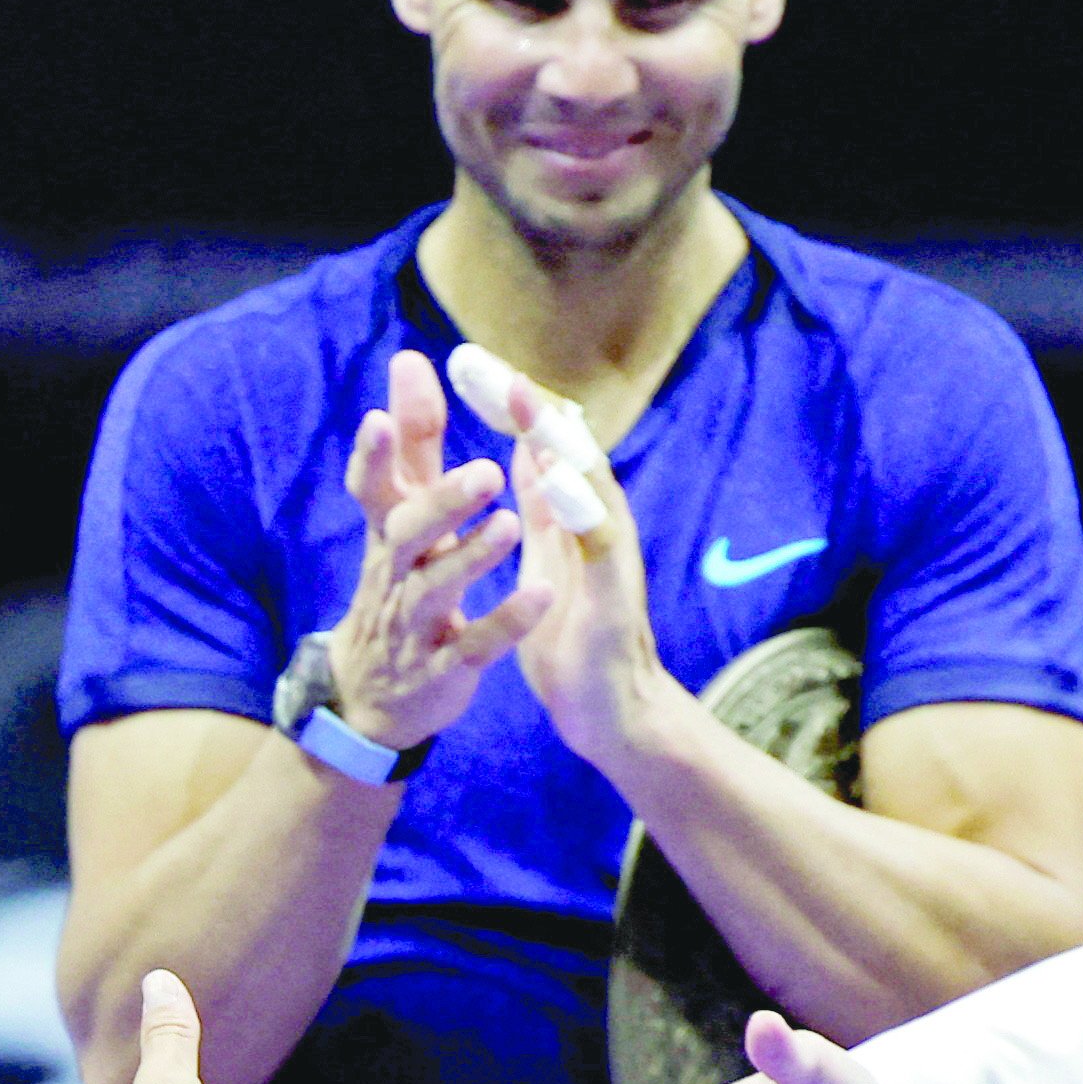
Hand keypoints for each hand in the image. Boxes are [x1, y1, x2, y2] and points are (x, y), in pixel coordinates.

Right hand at [326, 350, 552, 753]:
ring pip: (439, 587)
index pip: (372, 489)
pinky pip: (475, 645)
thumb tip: (409, 359)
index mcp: (389, 534)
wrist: (374, 695)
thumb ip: (412, 443)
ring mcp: (418, 624)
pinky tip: (543, 596)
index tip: (380, 416)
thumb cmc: (399, 585)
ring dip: (474, 556)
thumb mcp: (401, 517)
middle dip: (443, 501)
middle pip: (409, 533)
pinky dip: (507, 621)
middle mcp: (397, 574)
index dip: (374, 456)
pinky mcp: (444, 668)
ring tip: (510, 522)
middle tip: (486, 470)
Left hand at [442, 344, 670, 764]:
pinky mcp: (615, 599)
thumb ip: (544, 508)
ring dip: (561, 446)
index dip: (508, 408)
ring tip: (530, 405)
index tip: (467, 364)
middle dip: (532, 409)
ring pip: (591, 489)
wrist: (611, 719)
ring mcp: (611, 561)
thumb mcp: (548, 562)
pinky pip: (598, 549)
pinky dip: (580, 509)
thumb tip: (531, 453)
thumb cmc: (575, 641)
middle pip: (569, 454)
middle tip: (493, 365)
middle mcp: (597, 529)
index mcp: (571, 522)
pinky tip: (558, 480)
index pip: (541, 450)